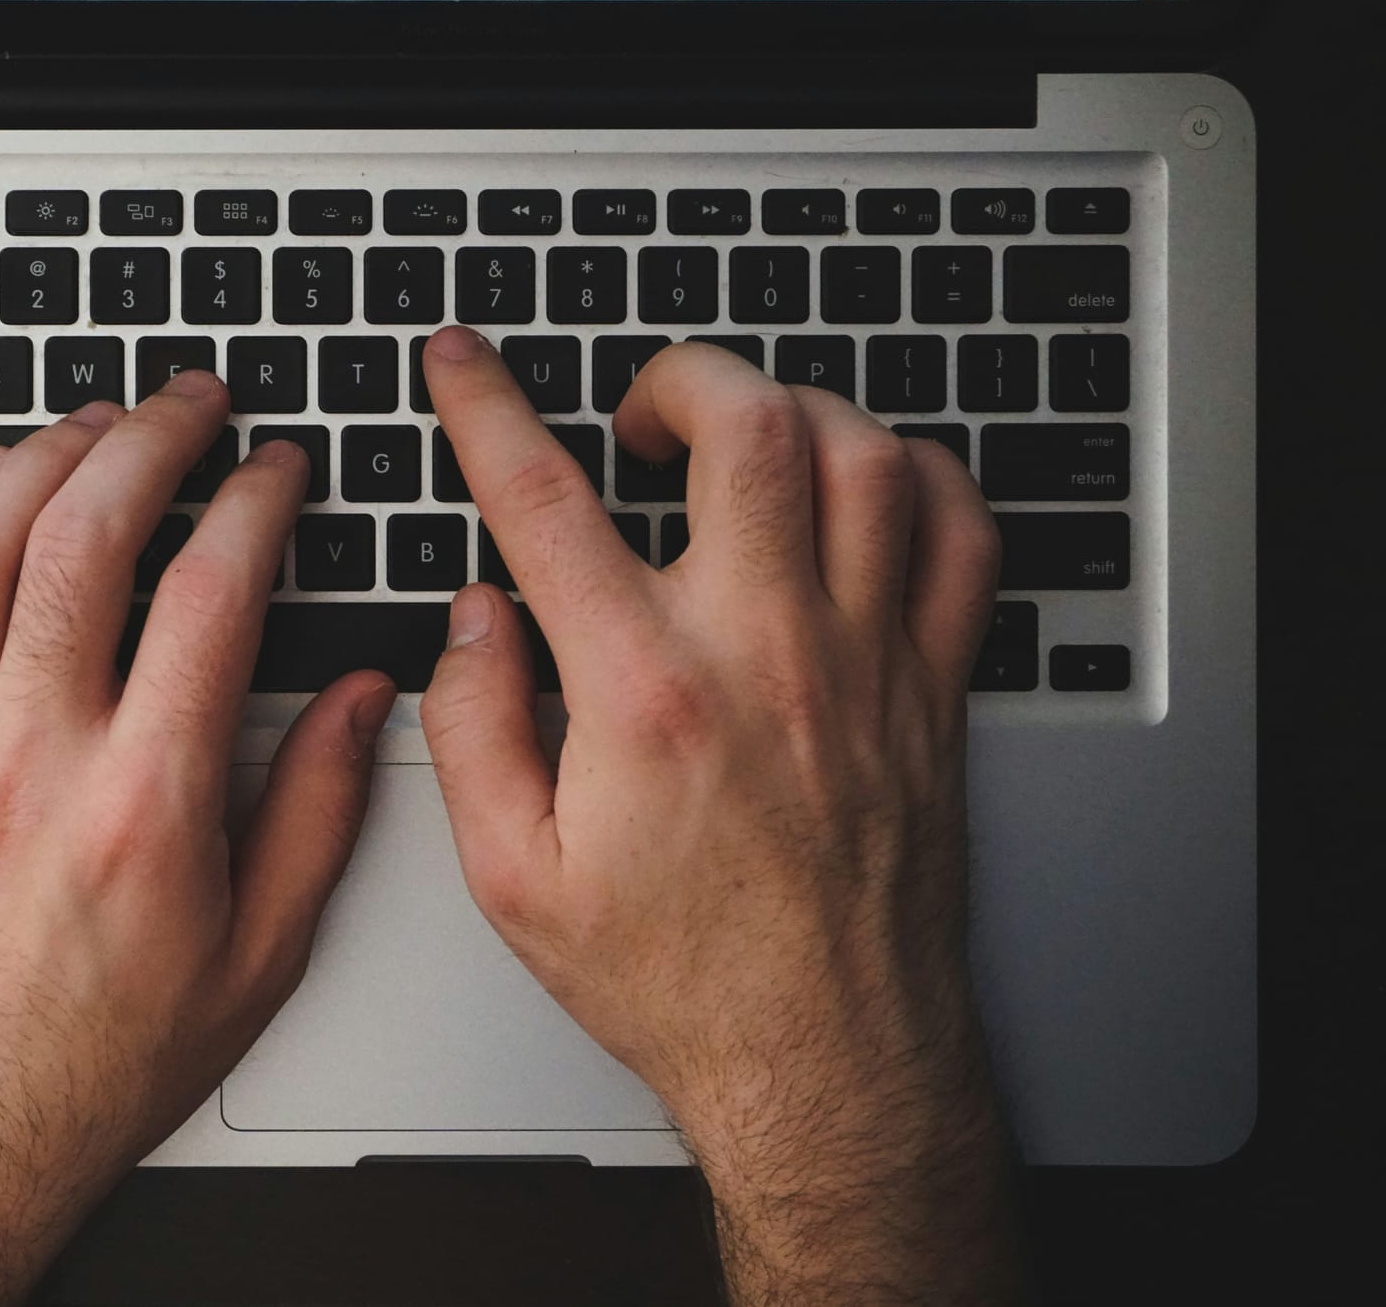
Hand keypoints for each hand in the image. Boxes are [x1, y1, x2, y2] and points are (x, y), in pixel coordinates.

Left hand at [0, 373, 394, 1306]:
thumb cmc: (94, 1061)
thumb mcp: (257, 959)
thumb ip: (318, 813)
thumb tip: (363, 700)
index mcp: (145, 804)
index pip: (212, 595)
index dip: (256, 503)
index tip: (277, 471)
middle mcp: (33, 762)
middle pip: (88, 539)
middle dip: (151, 439)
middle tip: (191, 402)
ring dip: (40, 460)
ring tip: (91, 422)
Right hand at [419, 330, 1020, 1304]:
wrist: (824, 1059)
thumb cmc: (680, 980)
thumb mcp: (515, 879)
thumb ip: (471, 730)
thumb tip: (472, 622)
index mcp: (645, 694)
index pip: (545, 500)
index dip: (487, 408)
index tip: (465, 365)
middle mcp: (765, 653)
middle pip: (744, 428)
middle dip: (677, 378)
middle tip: (638, 416)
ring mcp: (865, 661)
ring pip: (861, 456)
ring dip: (793, 413)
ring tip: (744, 442)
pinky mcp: (929, 687)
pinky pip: (958, 533)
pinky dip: (915, 477)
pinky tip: (863, 488)